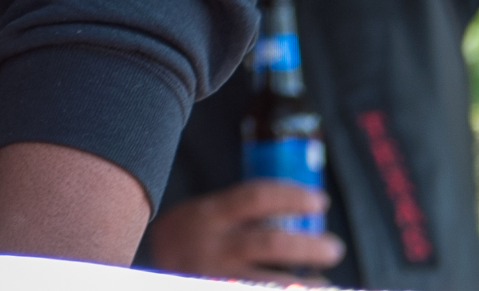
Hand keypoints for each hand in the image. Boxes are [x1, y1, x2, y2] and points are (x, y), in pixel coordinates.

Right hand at [142, 180, 341, 279]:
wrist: (144, 274)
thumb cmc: (184, 241)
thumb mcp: (201, 215)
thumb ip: (236, 213)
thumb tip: (294, 210)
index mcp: (209, 215)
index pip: (256, 197)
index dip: (292, 196)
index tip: (320, 201)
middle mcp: (213, 247)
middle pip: (270, 243)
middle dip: (309, 246)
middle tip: (335, 247)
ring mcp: (215, 276)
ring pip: (271, 282)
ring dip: (307, 283)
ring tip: (328, 282)